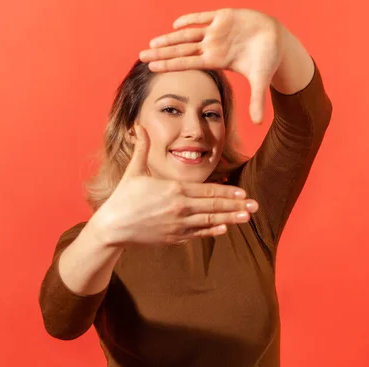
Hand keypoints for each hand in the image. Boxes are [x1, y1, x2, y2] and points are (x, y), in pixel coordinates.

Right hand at [94, 126, 258, 245]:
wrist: (112, 227)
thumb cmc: (123, 198)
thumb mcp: (134, 170)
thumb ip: (142, 148)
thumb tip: (139, 126)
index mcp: (174, 190)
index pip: (208, 190)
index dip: (228, 191)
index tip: (243, 192)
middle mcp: (180, 208)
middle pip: (214, 206)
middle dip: (236, 205)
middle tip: (256, 206)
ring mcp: (178, 225)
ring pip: (210, 221)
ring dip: (230, 219)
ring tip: (247, 218)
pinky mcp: (173, 238)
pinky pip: (198, 234)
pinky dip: (212, 231)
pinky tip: (224, 229)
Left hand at [139, 8, 285, 124]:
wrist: (279, 38)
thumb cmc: (267, 59)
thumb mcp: (261, 80)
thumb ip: (257, 101)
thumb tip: (258, 124)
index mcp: (217, 60)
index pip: (188, 63)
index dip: (170, 64)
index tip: (152, 67)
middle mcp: (213, 46)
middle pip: (181, 49)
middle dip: (162, 52)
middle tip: (141, 55)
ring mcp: (217, 31)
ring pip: (188, 34)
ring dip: (170, 38)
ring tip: (152, 42)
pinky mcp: (225, 16)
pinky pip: (204, 17)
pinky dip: (191, 19)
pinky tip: (176, 24)